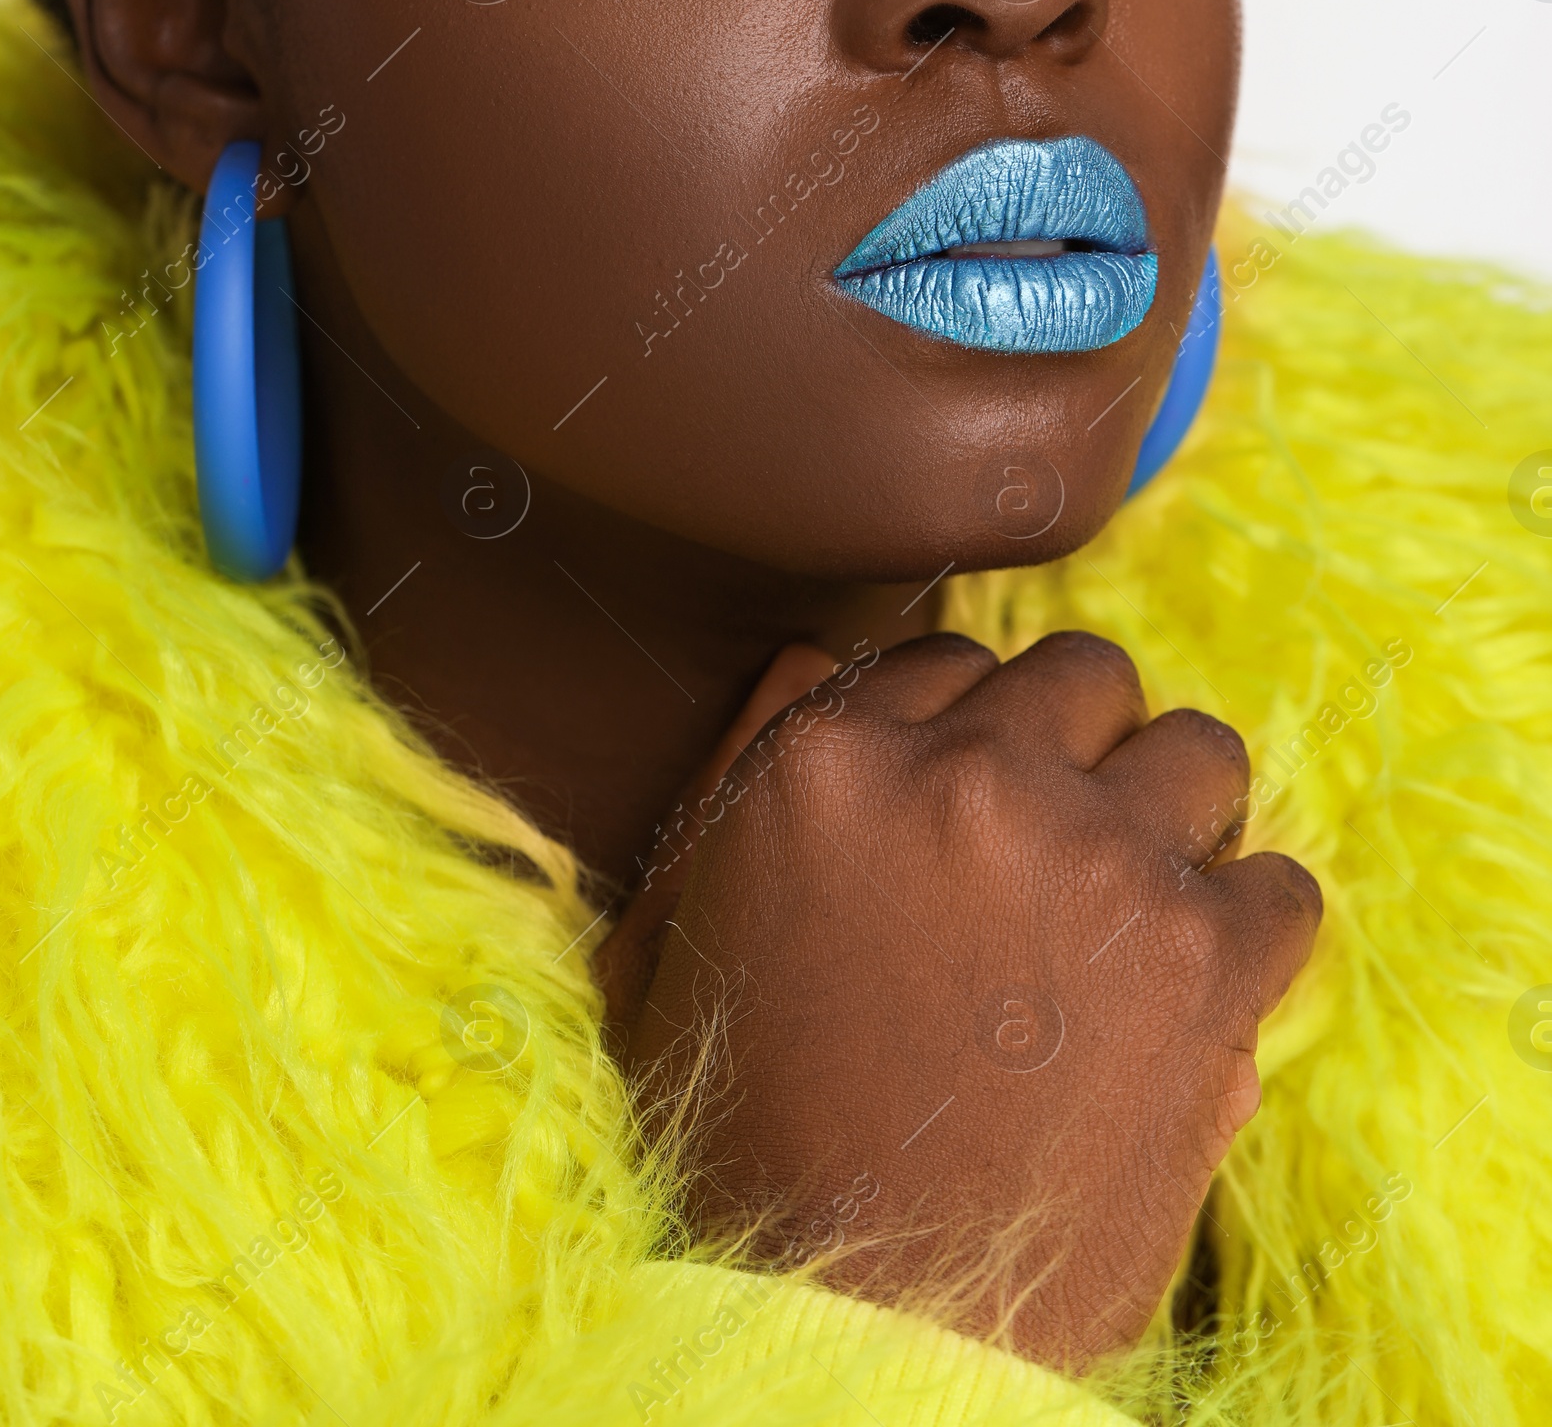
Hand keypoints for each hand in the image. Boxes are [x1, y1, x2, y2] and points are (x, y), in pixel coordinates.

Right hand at [596, 629, 1320, 1370]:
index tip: (991, 800)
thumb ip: (763, 791)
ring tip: (1152, 906)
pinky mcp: (1194, 954)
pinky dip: (1257, 937)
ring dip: (1182, 822)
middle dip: (1088, 748)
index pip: (949, 664)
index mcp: (828, 764)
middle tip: (1080, 842)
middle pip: (1082, 676)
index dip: (980, 733)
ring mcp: (1086, 855)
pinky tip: (1209, 991)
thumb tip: (836, 680)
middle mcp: (962, 776)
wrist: (843, 1310)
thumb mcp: (691, 934)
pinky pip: (1284, 887)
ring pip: (1198, 748)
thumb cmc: (749, 1139)